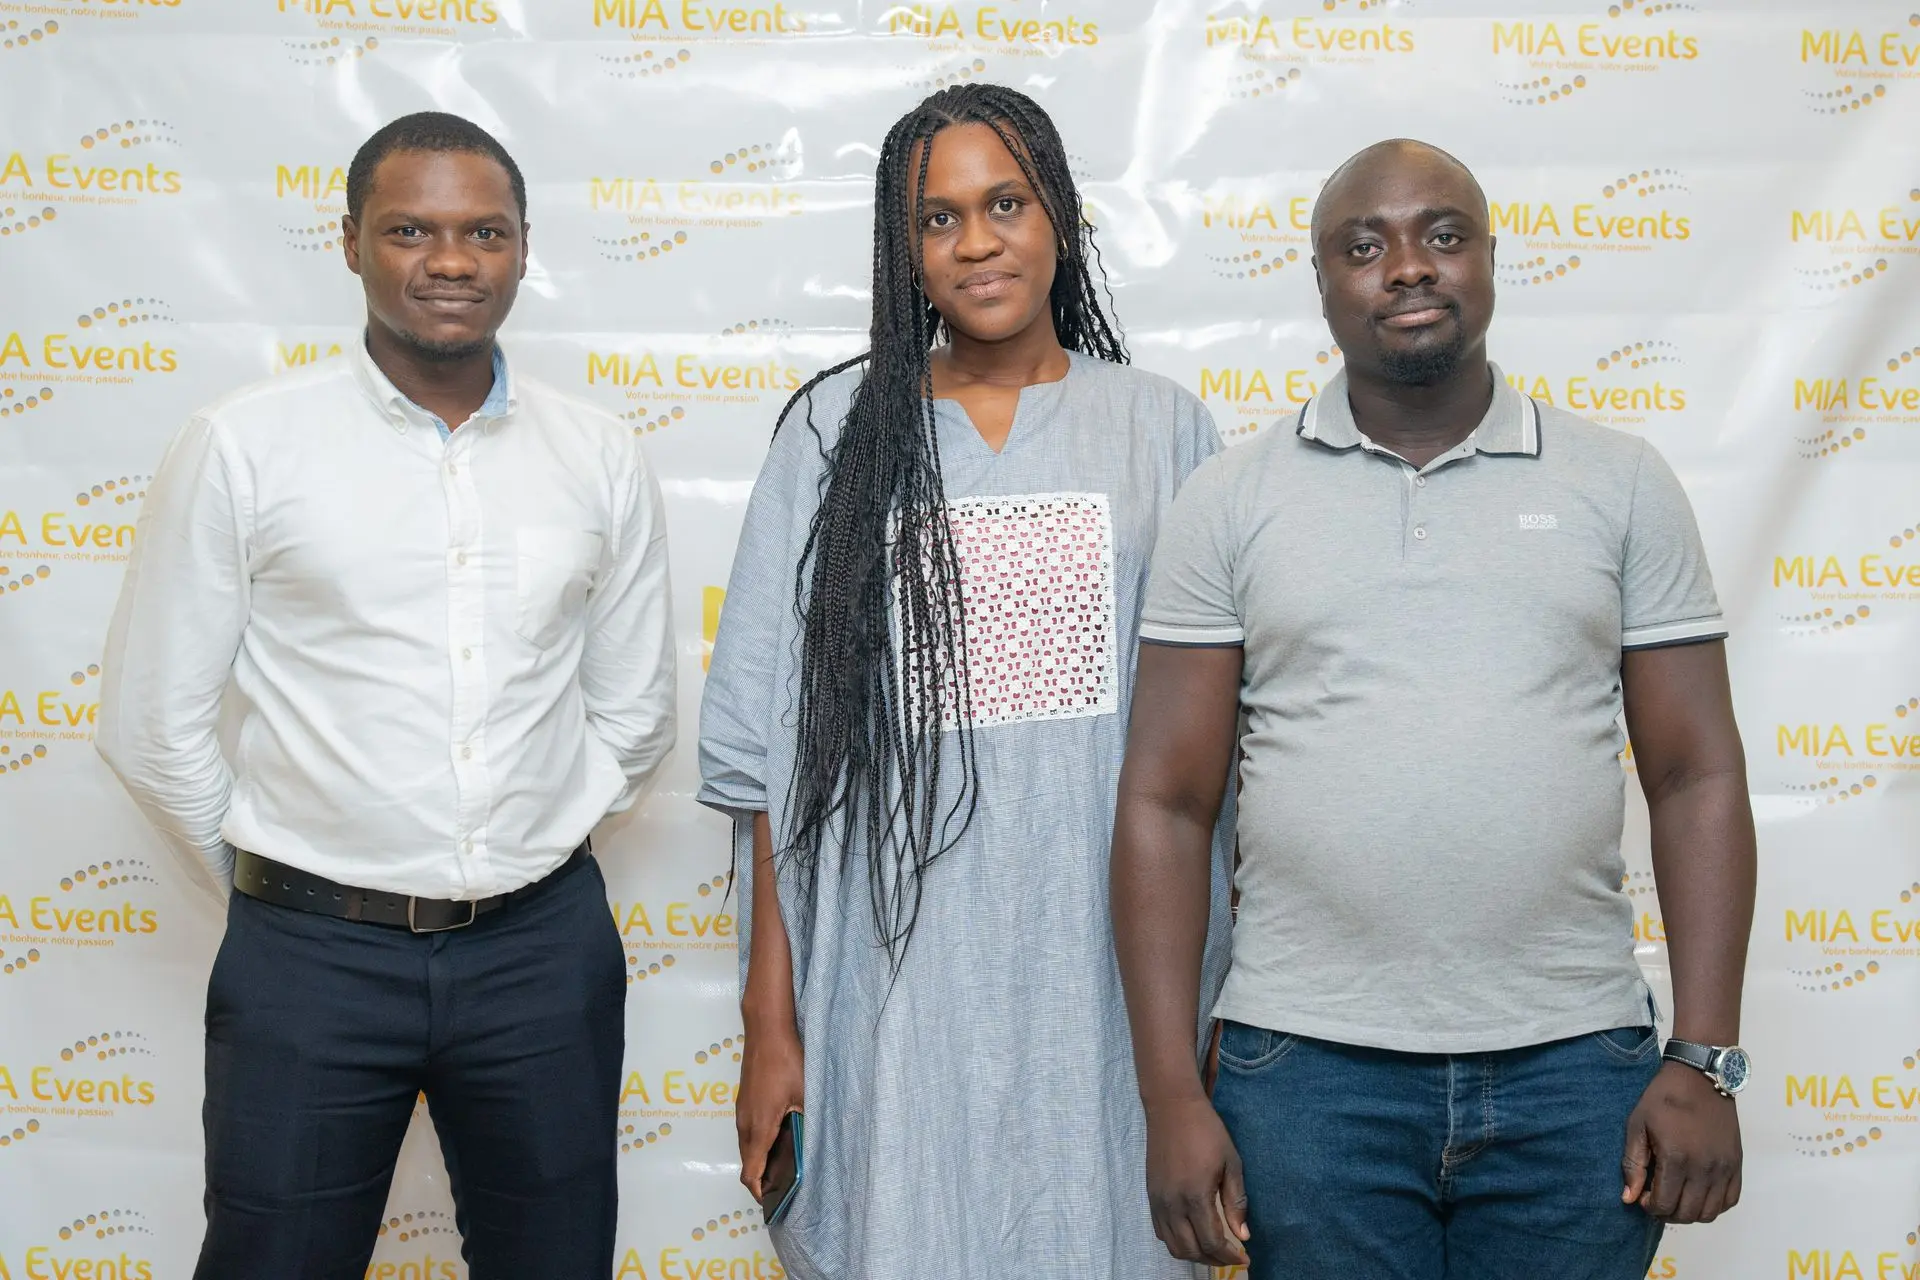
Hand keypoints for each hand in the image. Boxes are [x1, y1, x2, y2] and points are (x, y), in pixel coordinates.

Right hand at [736, 1010, 803, 1198]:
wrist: (766, 1030)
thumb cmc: (787, 1062)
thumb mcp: (805, 1095)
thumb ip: (806, 1123)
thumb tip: (815, 1145)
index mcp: (758, 1128)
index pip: (750, 1173)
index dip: (760, 1191)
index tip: (775, 1200)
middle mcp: (744, 1124)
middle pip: (748, 1163)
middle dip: (763, 1178)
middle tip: (788, 1183)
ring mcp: (742, 1111)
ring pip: (748, 1146)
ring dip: (762, 1159)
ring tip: (789, 1162)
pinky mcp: (744, 1101)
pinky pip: (749, 1131)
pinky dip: (761, 1142)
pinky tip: (783, 1135)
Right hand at [1144, 1096, 1250, 1265]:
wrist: (1172, 1108)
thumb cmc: (1207, 1131)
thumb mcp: (1231, 1163)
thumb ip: (1236, 1202)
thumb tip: (1243, 1235)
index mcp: (1195, 1196)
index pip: (1212, 1242)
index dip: (1229, 1257)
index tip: (1244, 1259)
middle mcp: (1172, 1204)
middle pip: (1191, 1250)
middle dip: (1214, 1260)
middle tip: (1231, 1257)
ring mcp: (1158, 1201)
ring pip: (1173, 1246)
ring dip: (1194, 1254)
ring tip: (1213, 1250)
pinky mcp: (1150, 1196)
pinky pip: (1161, 1232)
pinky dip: (1177, 1242)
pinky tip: (1192, 1234)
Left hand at [1622, 1062, 1742, 1222]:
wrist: (1700, 1077)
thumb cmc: (1664, 1098)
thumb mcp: (1637, 1125)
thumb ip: (1632, 1164)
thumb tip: (1629, 1198)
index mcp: (1676, 1158)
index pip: (1664, 1205)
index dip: (1650, 1207)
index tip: (1644, 1195)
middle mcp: (1704, 1168)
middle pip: (1687, 1214)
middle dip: (1667, 1212)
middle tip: (1658, 1197)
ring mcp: (1724, 1168)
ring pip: (1710, 1213)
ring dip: (1690, 1212)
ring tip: (1677, 1195)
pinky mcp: (1736, 1163)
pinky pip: (1730, 1200)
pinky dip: (1714, 1204)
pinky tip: (1698, 1191)